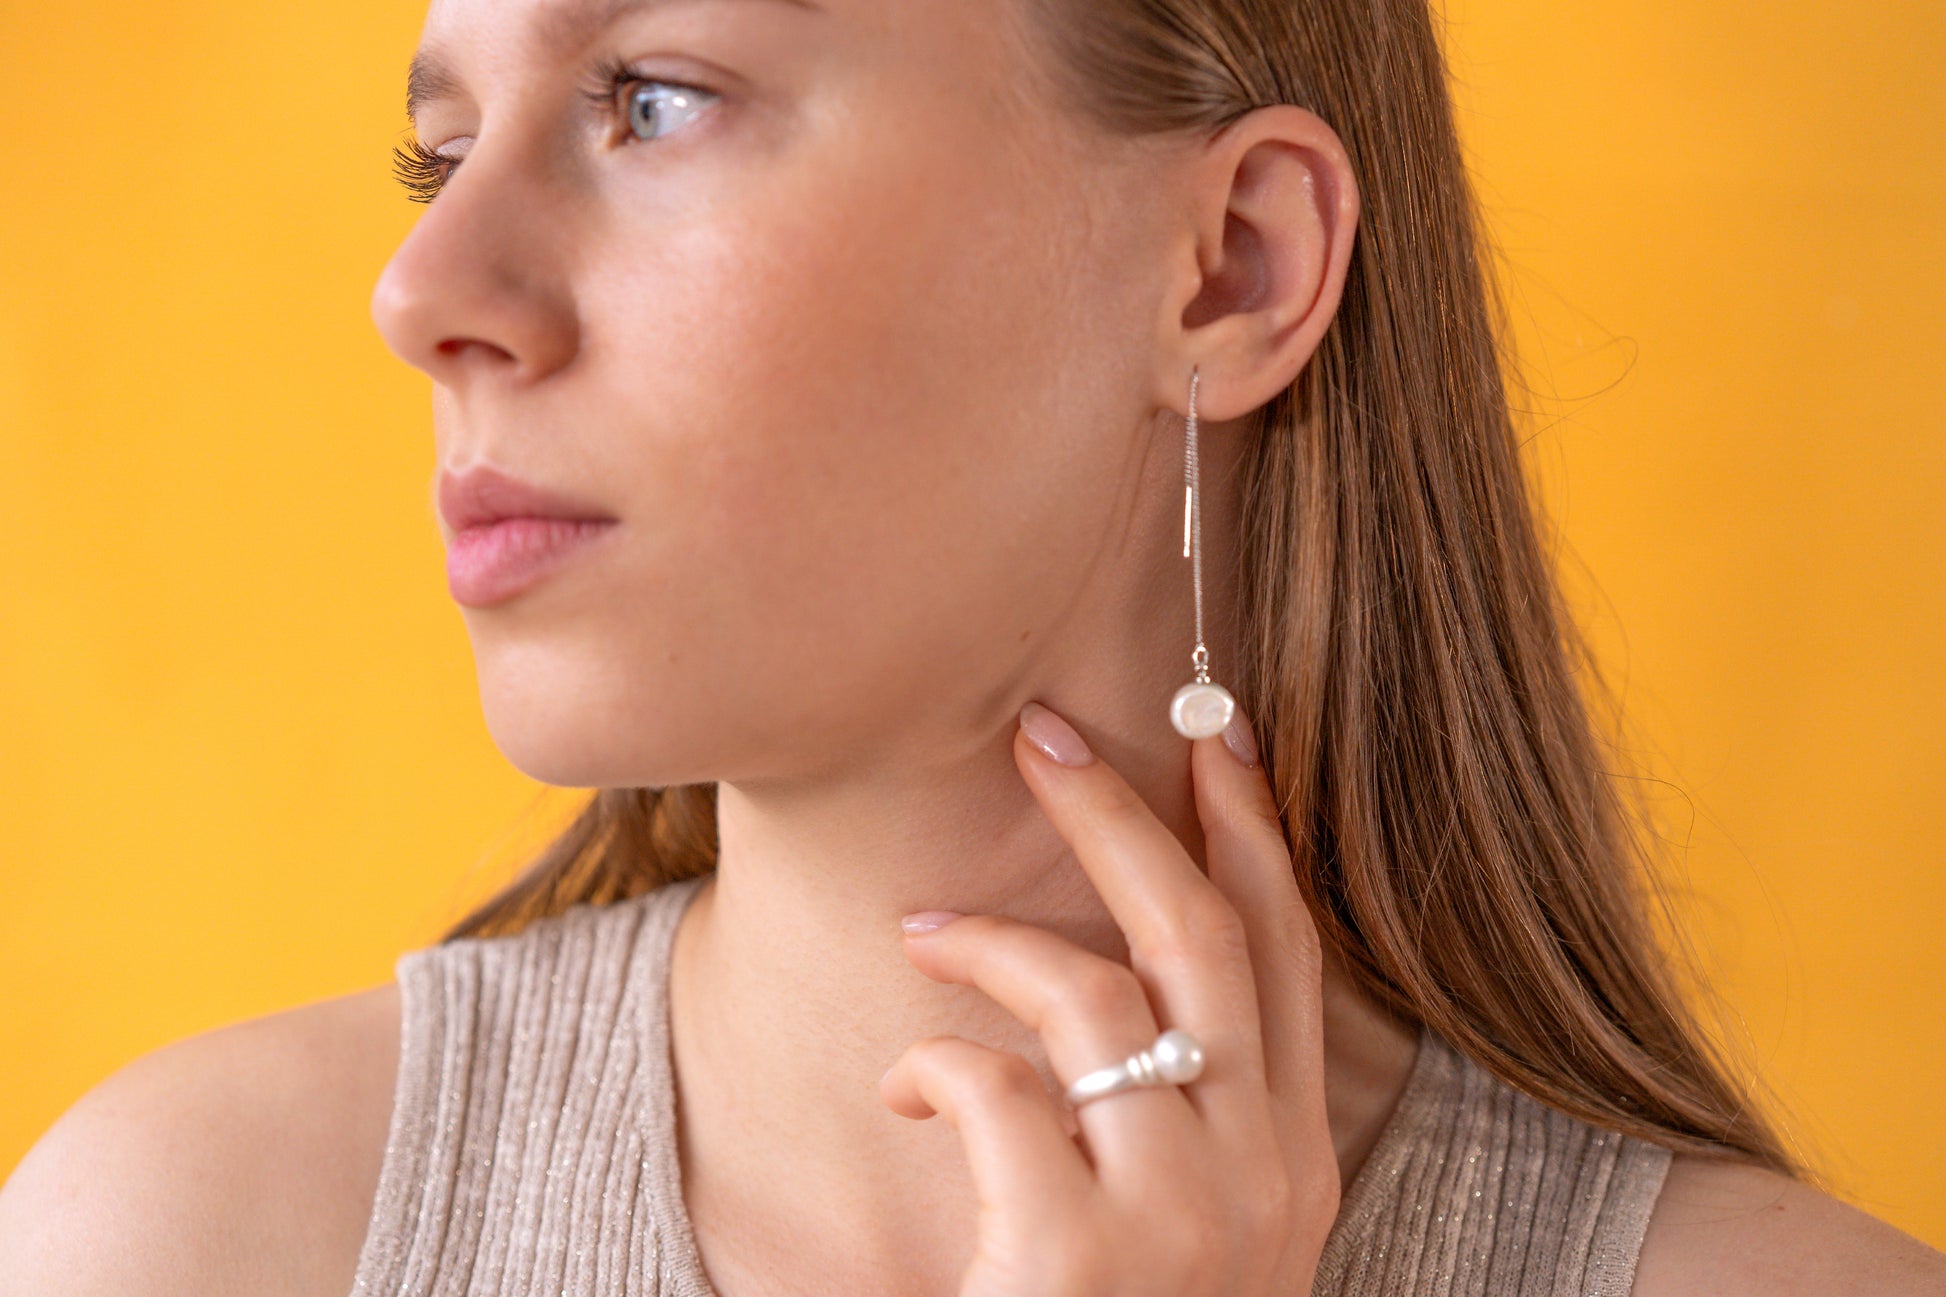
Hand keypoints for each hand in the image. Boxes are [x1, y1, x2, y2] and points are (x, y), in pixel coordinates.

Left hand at [878, 699, 1339, 1296]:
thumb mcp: (1186, 1232)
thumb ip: (1179, 1117)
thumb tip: (1114, 976)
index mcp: (1295, 1166)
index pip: (1289, 957)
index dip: (1254, 832)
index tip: (1218, 735)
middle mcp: (1264, 1182)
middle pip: (1208, 937)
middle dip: (1127, 814)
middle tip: (1042, 731)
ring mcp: (1182, 1222)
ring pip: (1096, 991)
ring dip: (990, 938)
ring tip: (921, 931)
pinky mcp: (1077, 1259)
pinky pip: (996, 1085)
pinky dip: (934, 1060)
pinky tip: (905, 1081)